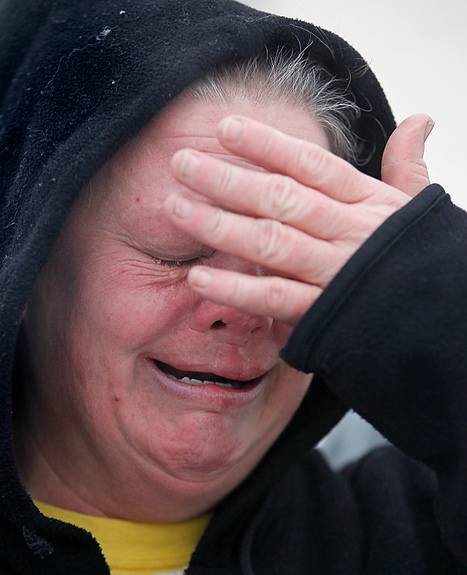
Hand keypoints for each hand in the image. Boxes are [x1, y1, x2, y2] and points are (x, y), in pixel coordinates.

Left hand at [163, 113, 432, 325]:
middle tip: (181, 163)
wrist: (447, 321)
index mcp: (367, 204)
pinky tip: (197, 277)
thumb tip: (420, 119)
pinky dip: (235, 289)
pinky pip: (274, 298)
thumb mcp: (418, 209)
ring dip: (220, 224)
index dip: (267, 145)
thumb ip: (408, 165)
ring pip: (271, 242)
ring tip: (176, 207)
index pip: (311, 166)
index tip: (226, 129)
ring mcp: (333, 273)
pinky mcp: (323, 314)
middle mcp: (346, 233)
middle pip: (280, 198)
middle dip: (228, 179)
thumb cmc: (426, 262)